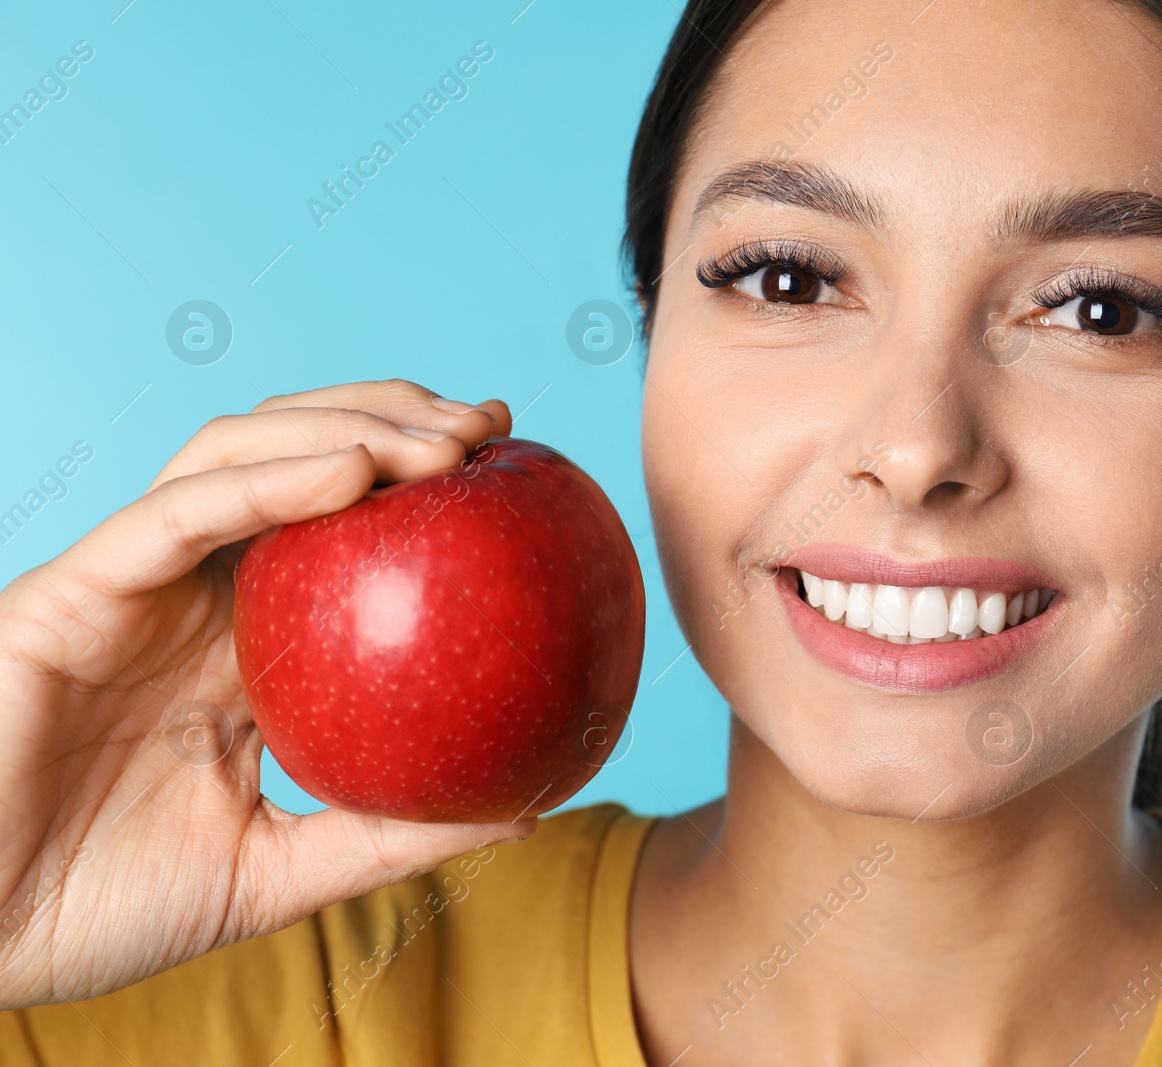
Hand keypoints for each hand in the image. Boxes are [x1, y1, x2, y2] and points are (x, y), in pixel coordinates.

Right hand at [0, 380, 535, 1008]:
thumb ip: (387, 836)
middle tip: (492, 429)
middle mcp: (192, 593)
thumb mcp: (277, 873)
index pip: (339, 527)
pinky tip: (353, 471)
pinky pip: (175, 515)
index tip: (515, 473)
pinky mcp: (70, 591)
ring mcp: (132, 583)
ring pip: (239, 454)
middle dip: (396, 418)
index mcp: (240, 643)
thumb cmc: (100, 908)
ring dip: (346, 426)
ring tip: (443, 439)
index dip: (421, 482)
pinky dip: (265, 481)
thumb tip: (527, 804)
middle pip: (298, 457)